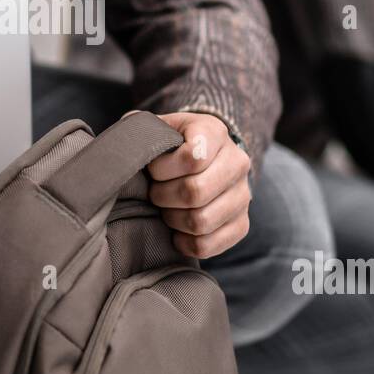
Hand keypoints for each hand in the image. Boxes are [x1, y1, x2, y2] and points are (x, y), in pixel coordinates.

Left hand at [144, 112, 251, 258]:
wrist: (200, 159)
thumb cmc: (170, 146)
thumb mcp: (157, 128)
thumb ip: (142, 132)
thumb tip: (130, 147)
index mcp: (215, 132)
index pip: (193, 157)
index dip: (163, 169)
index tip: (153, 169)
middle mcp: (237, 162)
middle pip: (196, 192)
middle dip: (163, 196)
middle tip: (155, 193)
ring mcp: (243, 196)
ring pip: (201, 221)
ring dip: (172, 219)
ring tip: (166, 209)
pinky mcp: (242, 224)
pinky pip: (208, 245)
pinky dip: (184, 243)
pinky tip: (176, 230)